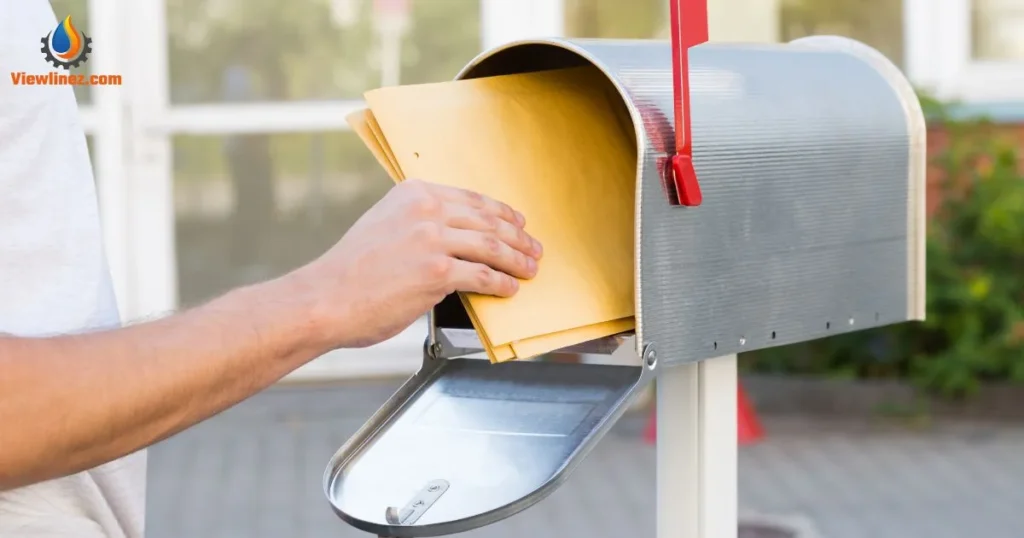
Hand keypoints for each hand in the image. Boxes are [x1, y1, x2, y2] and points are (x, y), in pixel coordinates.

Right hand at [289, 179, 543, 349]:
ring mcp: (432, 240)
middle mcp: (425, 210)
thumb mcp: (384, 225)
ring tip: (529, 269)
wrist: (325, 298)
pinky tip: (508, 289)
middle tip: (533, 249)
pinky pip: (482, 276)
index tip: (518, 223)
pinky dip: (500, 284)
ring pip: (491, 247)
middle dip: (517, 237)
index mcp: (414, 193)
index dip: (502, 212)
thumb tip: (454, 238)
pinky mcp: (436, 272)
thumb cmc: (350, 271)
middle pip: (487, 220)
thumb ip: (418, 223)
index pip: (472, 199)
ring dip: (516, 260)